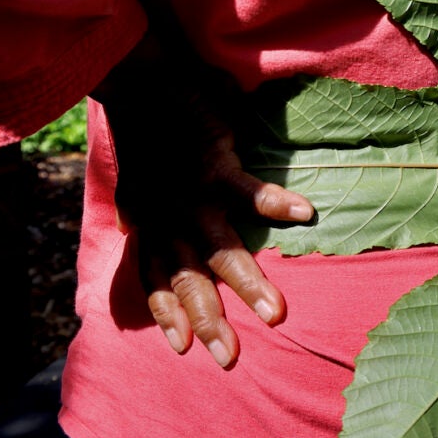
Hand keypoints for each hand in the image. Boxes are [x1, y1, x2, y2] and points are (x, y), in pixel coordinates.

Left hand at [95, 35, 313, 368]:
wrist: (135, 79)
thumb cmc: (144, 127)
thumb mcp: (132, 176)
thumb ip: (142, 206)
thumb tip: (136, 221)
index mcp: (148, 220)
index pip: (154, 277)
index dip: (167, 312)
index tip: (182, 348)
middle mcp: (167, 216)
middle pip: (186, 278)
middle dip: (207, 319)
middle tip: (228, 359)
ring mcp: (191, 193)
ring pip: (220, 249)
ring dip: (247, 283)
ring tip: (275, 313)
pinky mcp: (215, 163)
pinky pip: (249, 191)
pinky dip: (274, 204)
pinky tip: (305, 215)